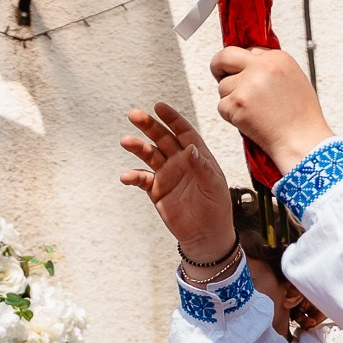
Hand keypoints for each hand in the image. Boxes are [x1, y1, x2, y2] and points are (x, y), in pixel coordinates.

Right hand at [118, 102, 237, 264]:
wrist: (206, 235)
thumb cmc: (216, 208)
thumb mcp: (214, 185)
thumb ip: (201, 166)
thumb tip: (188, 147)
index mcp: (197, 156)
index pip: (184, 132)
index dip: (172, 119)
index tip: (159, 107)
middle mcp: (180, 161)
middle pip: (162, 138)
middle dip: (149, 126)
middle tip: (134, 115)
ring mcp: (166, 175)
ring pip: (149, 155)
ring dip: (138, 147)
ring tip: (126, 141)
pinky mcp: (156, 190)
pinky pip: (142, 179)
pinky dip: (133, 176)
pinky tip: (127, 177)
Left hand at [212, 47, 334, 176]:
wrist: (301, 139)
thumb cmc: (300, 116)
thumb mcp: (292, 79)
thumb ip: (269, 68)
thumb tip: (246, 64)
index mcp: (277, 58)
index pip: (248, 50)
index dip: (243, 64)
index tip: (243, 72)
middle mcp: (261, 67)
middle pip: (225, 56)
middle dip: (218, 65)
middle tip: (219, 74)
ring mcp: (247, 85)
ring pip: (222, 87)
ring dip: (232, 99)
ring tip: (254, 110)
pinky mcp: (236, 103)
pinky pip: (222, 106)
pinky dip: (231, 115)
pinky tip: (250, 120)